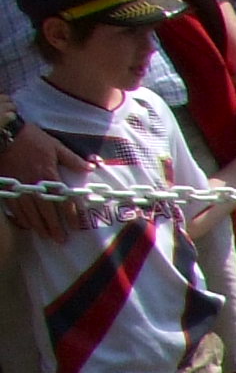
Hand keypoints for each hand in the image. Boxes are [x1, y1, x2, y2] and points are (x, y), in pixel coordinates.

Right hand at [0, 119, 79, 236]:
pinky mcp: (7, 186)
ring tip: (46, 236)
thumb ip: (72, 159)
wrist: (4, 133)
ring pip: (29, 211)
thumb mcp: (55, 146)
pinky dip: (20, 217)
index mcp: (48, 175)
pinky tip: (26, 225)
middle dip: (53, 226)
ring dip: (38, 226)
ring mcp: (19, 186)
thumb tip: (90, 167)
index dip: (70, 214)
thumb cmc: (31, 138)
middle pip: (45, 211)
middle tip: (61, 240)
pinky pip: (13, 206)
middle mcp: (34, 184)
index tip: (76, 226)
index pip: (62, 200)